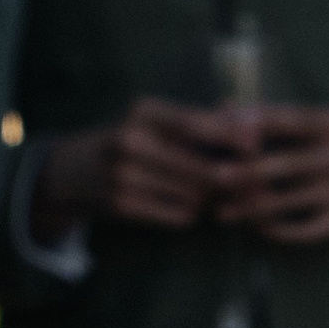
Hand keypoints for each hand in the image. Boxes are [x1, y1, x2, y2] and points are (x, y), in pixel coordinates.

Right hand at [32, 100, 249, 236]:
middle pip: (202, 168)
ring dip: (208, 197)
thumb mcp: (155, 121)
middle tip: (246, 180)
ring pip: (195, 195)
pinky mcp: (123, 206)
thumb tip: (254, 126)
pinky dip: (189, 212)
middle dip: (228, 177)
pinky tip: (181, 202)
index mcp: (143, 112)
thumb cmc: (131, 142)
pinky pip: (180, 215)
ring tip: (202, 189)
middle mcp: (130, 140)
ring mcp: (124, 175)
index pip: (195, 124)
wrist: (72, 172)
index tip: (256, 146)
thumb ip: (203, 121)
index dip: (230, 136)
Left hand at [211, 104, 328, 245]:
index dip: (256, 124)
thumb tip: (224, 106)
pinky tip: (256, 228)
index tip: (221, 129)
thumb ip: (278, 119)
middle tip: (214, 177)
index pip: (293, 120)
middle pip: (289, 163)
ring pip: (292, 201)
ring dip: (253, 207)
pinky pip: (306, 230)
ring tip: (223, 212)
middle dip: (248, 171)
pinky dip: (278, 230)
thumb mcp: (326, 129)